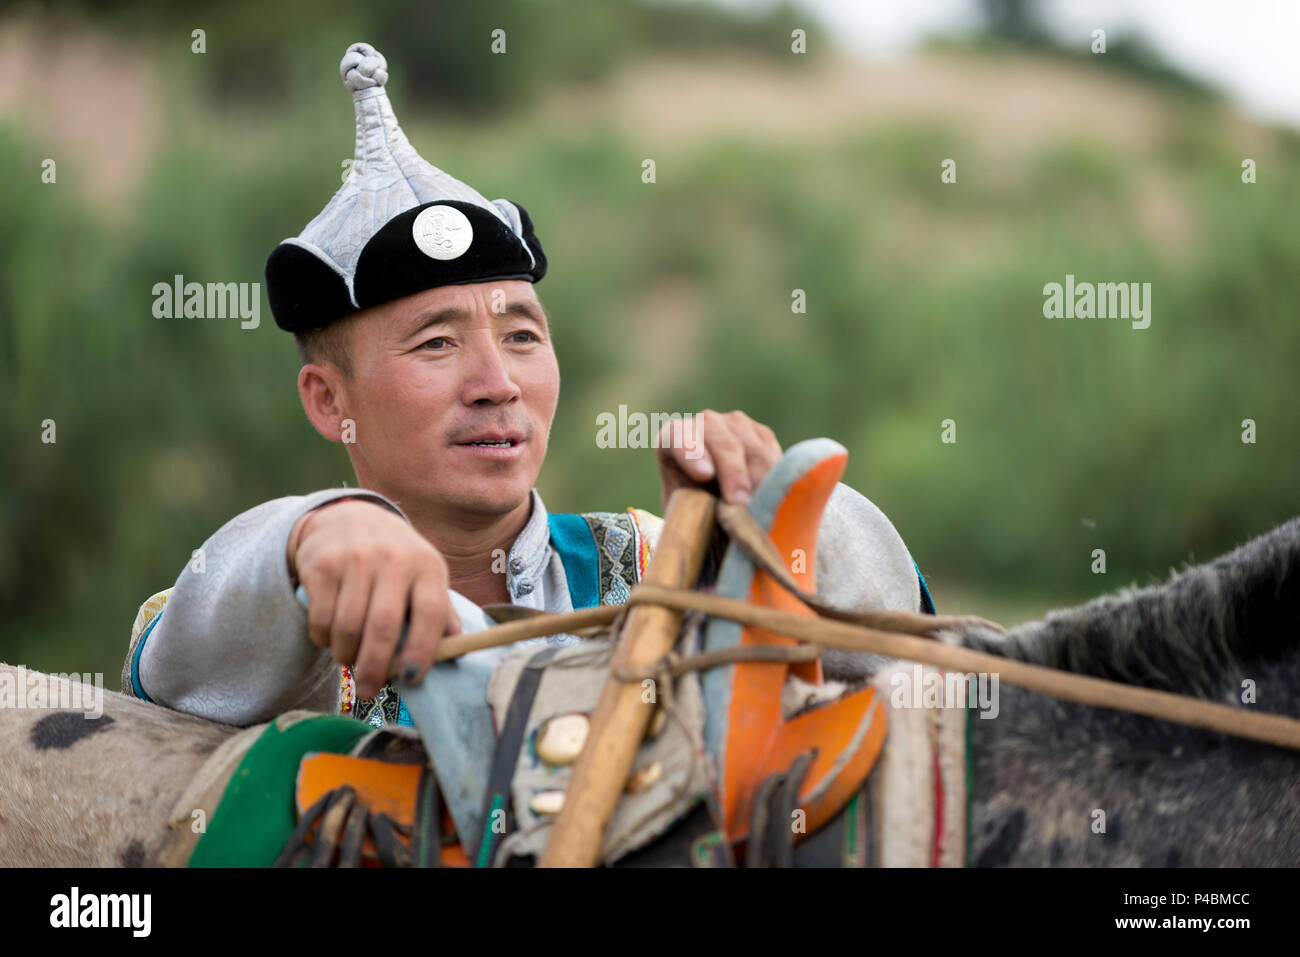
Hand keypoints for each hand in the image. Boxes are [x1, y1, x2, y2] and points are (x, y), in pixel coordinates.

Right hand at [287, 499, 460, 698]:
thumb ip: (440, 611)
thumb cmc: (395, 560)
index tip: (413, 679)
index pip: (431, 613)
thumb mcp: (424, 575)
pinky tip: (330, 638)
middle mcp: (393, 559)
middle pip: (384, 627)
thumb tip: (456, 650)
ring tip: (348, 660)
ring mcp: (355, 559)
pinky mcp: (322, 564)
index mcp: (427, 566)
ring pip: (348, 628)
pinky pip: (321, 619)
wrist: (348, 517)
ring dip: (346, 656)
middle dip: (376, 668)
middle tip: (369, 691)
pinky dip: (323, 640)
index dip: (423, 651)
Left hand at [655, 409, 782, 512]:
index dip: (691, 452)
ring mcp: (737, 425)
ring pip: (753, 447)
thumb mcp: (684, 515)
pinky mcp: (763, 436)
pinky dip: (777, 477)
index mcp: (672, 438)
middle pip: (722, 442)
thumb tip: (710, 525)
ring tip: (762, 506)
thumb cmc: (693, 514)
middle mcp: (705, 424)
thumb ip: (690, 513)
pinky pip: (774, 453)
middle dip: (734, 473)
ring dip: (761, 478)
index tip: (704, 474)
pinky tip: (776, 498)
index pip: (679, 438)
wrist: (714, 509)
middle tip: (742, 503)